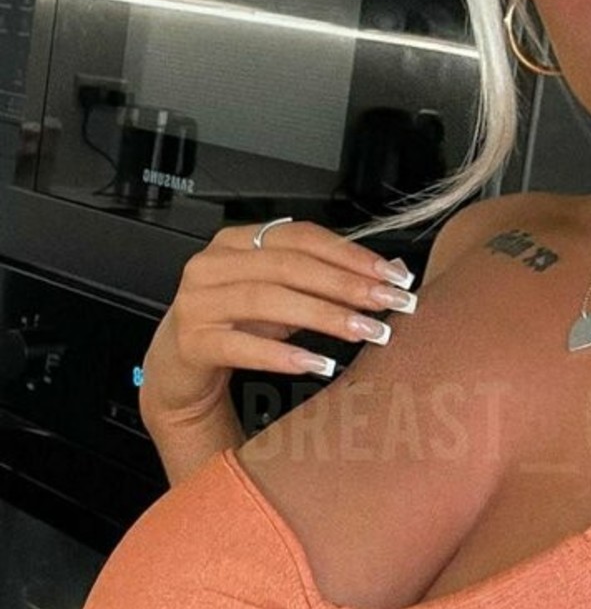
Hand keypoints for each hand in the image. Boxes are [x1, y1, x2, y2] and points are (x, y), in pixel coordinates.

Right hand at [139, 220, 415, 422]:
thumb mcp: (286, 299)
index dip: (351, 254)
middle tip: (388, 305)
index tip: (392, 276)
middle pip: (290, 266)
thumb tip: (391, 271)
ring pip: (268, 300)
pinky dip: (283, 353)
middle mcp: (213, 264)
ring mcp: (197, 302)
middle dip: (346, 285)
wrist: (181, 371)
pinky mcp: (190, 342)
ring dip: (324, 316)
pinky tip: (318, 362)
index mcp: (238, 242)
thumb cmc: (237, 327)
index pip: (302, 237)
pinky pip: (241, 345)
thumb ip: (330, 282)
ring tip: (364, 332)